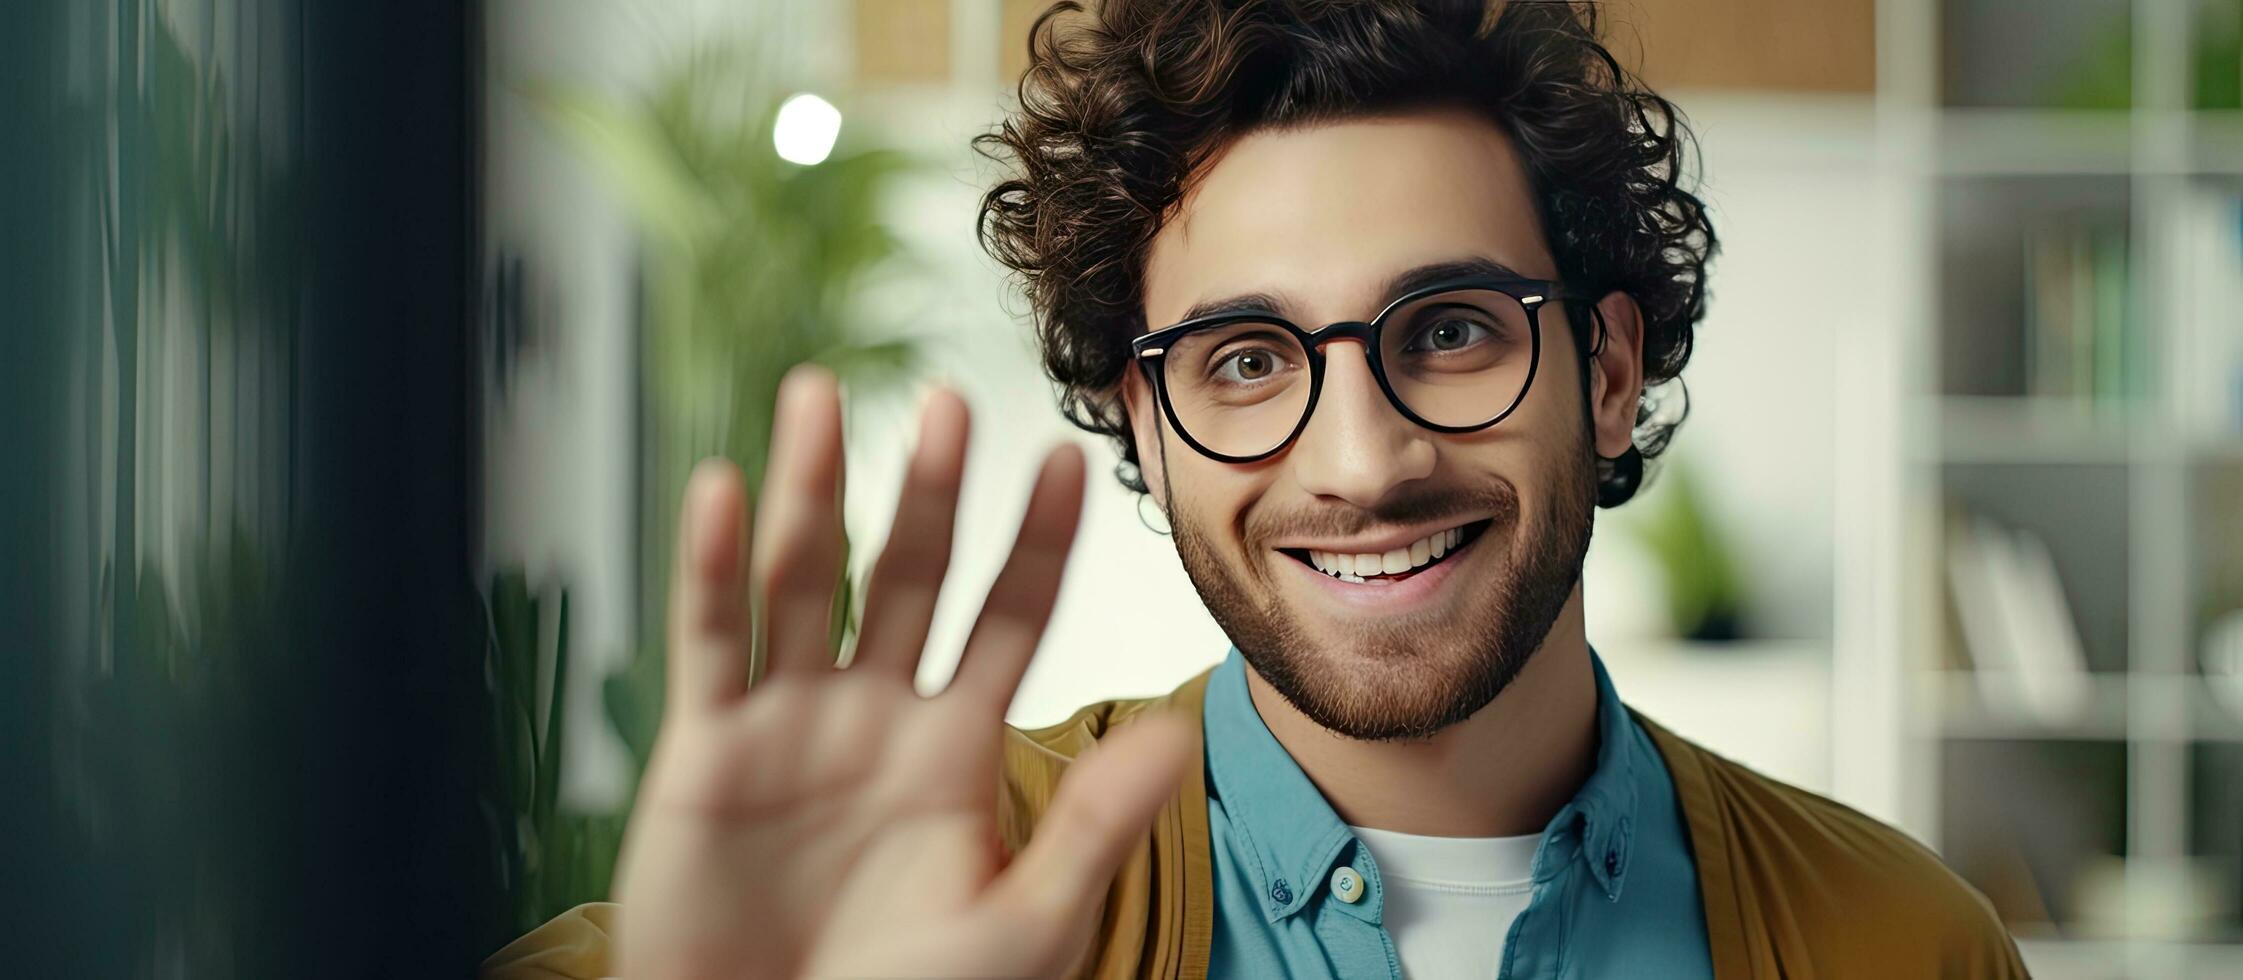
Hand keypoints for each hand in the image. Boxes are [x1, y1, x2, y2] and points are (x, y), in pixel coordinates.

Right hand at [612, 366, 1196, 979]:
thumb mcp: (1021, 925)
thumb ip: (1092, 824)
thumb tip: (1178, 728)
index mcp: (957, 748)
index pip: (1011, 619)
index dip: (1037, 543)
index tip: (1070, 461)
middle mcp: (876, 716)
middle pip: (907, 577)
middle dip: (928, 492)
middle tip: (950, 404)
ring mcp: (790, 725)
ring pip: (803, 581)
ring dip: (810, 488)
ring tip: (821, 397)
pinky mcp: (706, 750)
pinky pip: (710, 641)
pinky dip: (711, 565)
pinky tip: (726, 489)